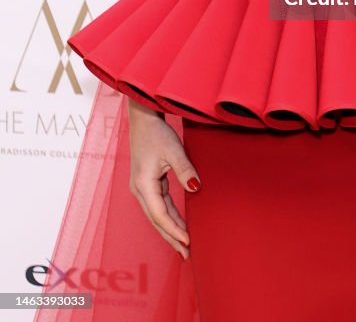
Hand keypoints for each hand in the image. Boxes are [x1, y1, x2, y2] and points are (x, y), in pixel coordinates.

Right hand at [127, 101, 201, 259]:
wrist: (142, 119)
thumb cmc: (156, 133)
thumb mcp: (173, 150)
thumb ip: (185, 170)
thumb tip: (196, 188)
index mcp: (143, 185)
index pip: (161, 215)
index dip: (174, 230)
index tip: (188, 242)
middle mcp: (139, 190)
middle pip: (157, 221)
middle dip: (171, 238)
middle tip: (187, 255)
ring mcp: (141, 188)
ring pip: (157, 215)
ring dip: (170, 229)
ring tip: (184, 245)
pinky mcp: (146, 184)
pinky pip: (158, 205)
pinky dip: (168, 217)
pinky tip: (178, 225)